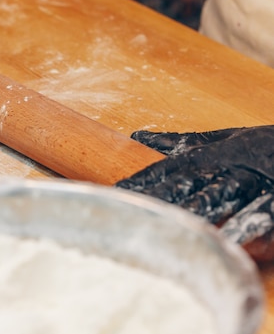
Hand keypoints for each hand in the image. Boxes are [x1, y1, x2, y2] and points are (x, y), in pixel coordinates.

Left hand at [116, 125, 273, 260]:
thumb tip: (141, 135)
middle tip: (130, 212)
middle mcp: (226, 167)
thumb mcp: (224, 138)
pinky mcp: (273, 200)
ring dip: (189, 212)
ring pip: (214, 198)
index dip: (145, 178)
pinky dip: (242, 226)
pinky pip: (257, 214)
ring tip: (166, 226)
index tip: (118, 190)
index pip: (170, 167)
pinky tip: (225, 241)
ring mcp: (251, 183)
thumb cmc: (263, 144)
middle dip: (157, 198)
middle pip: (185, 185)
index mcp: (212, 154)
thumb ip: (184, 141)